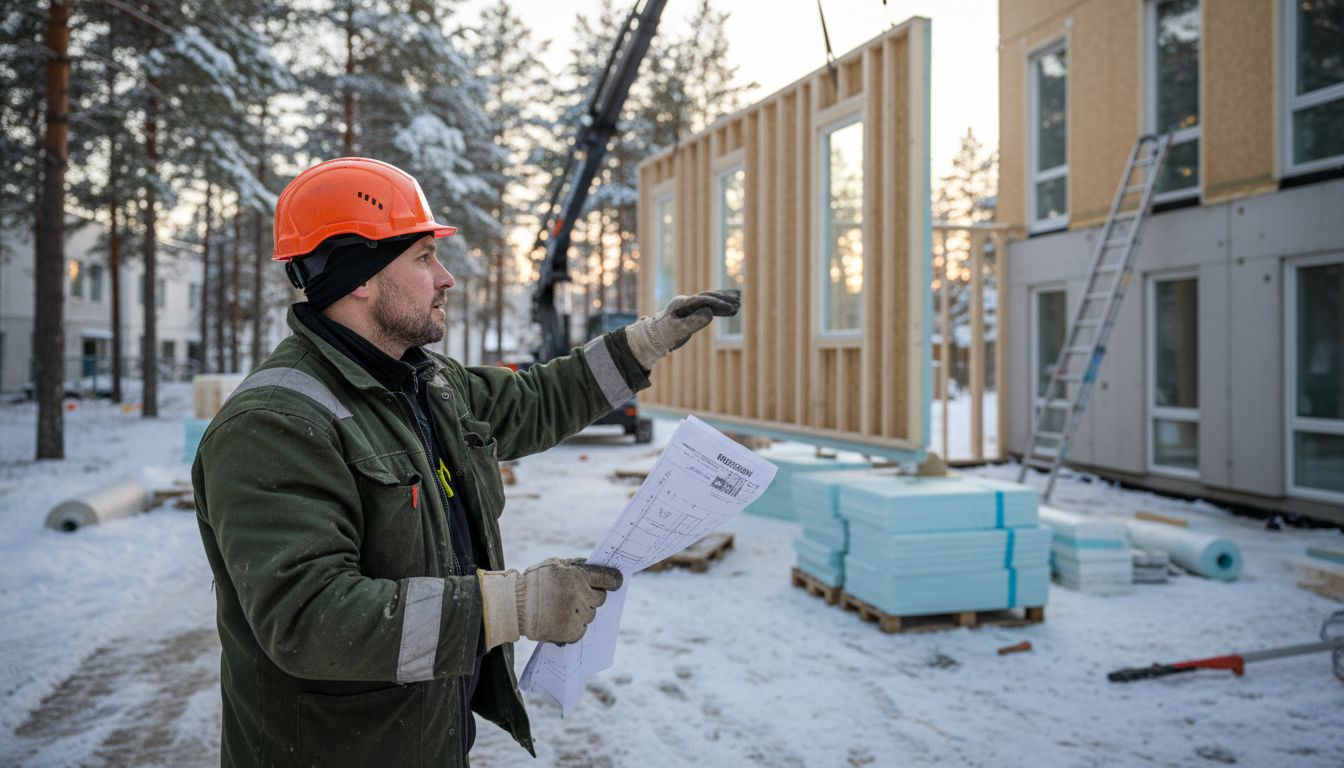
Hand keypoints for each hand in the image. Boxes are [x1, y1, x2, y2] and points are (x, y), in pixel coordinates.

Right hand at [478, 558, 622, 648]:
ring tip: (562, 609)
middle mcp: (580, 595)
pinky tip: (560, 621)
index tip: (616, 582)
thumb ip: (577, 566)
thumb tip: (597, 567)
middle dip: (592, 597)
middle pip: (600, 599)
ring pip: (591, 615)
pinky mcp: (570, 633)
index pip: (608, 579)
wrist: (514, 606)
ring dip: (582, 613)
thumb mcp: (555, 564)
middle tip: (576, 597)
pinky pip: (581, 630)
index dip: (613, 581)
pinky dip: (574, 627)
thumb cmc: (534, 582)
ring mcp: (576, 615)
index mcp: (578, 576)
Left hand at [624, 290, 740, 368]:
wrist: (655, 337)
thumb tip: (710, 313)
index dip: (717, 303)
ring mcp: (690, 306)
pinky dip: (719, 308)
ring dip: (723, 303)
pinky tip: (730, 310)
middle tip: (738, 302)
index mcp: (681, 303)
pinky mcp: (692, 312)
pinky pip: (708, 307)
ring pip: (709, 301)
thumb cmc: (664, 334)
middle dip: (723, 299)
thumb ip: (693, 322)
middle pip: (708, 296)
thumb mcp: (678, 330)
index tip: (729, 307)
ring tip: (738, 305)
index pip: (702, 300)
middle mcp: (686, 301)